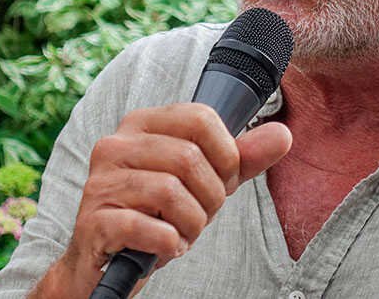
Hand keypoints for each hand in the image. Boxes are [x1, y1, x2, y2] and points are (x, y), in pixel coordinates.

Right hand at [30, 103, 291, 297]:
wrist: (106, 261)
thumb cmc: (158, 212)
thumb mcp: (203, 180)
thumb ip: (242, 157)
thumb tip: (283, 135)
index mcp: (142, 124)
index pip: (201, 117)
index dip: (225, 154)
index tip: (221, 179)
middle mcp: (116, 145)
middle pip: (189, 158)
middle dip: (210, 196)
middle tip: (200, 214)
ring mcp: (101, 183)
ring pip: (171, 192)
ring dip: (191, 224)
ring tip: (182, 232)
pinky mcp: (94, 222)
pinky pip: (148, 228)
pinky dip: (169, 244)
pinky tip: (165, 247)